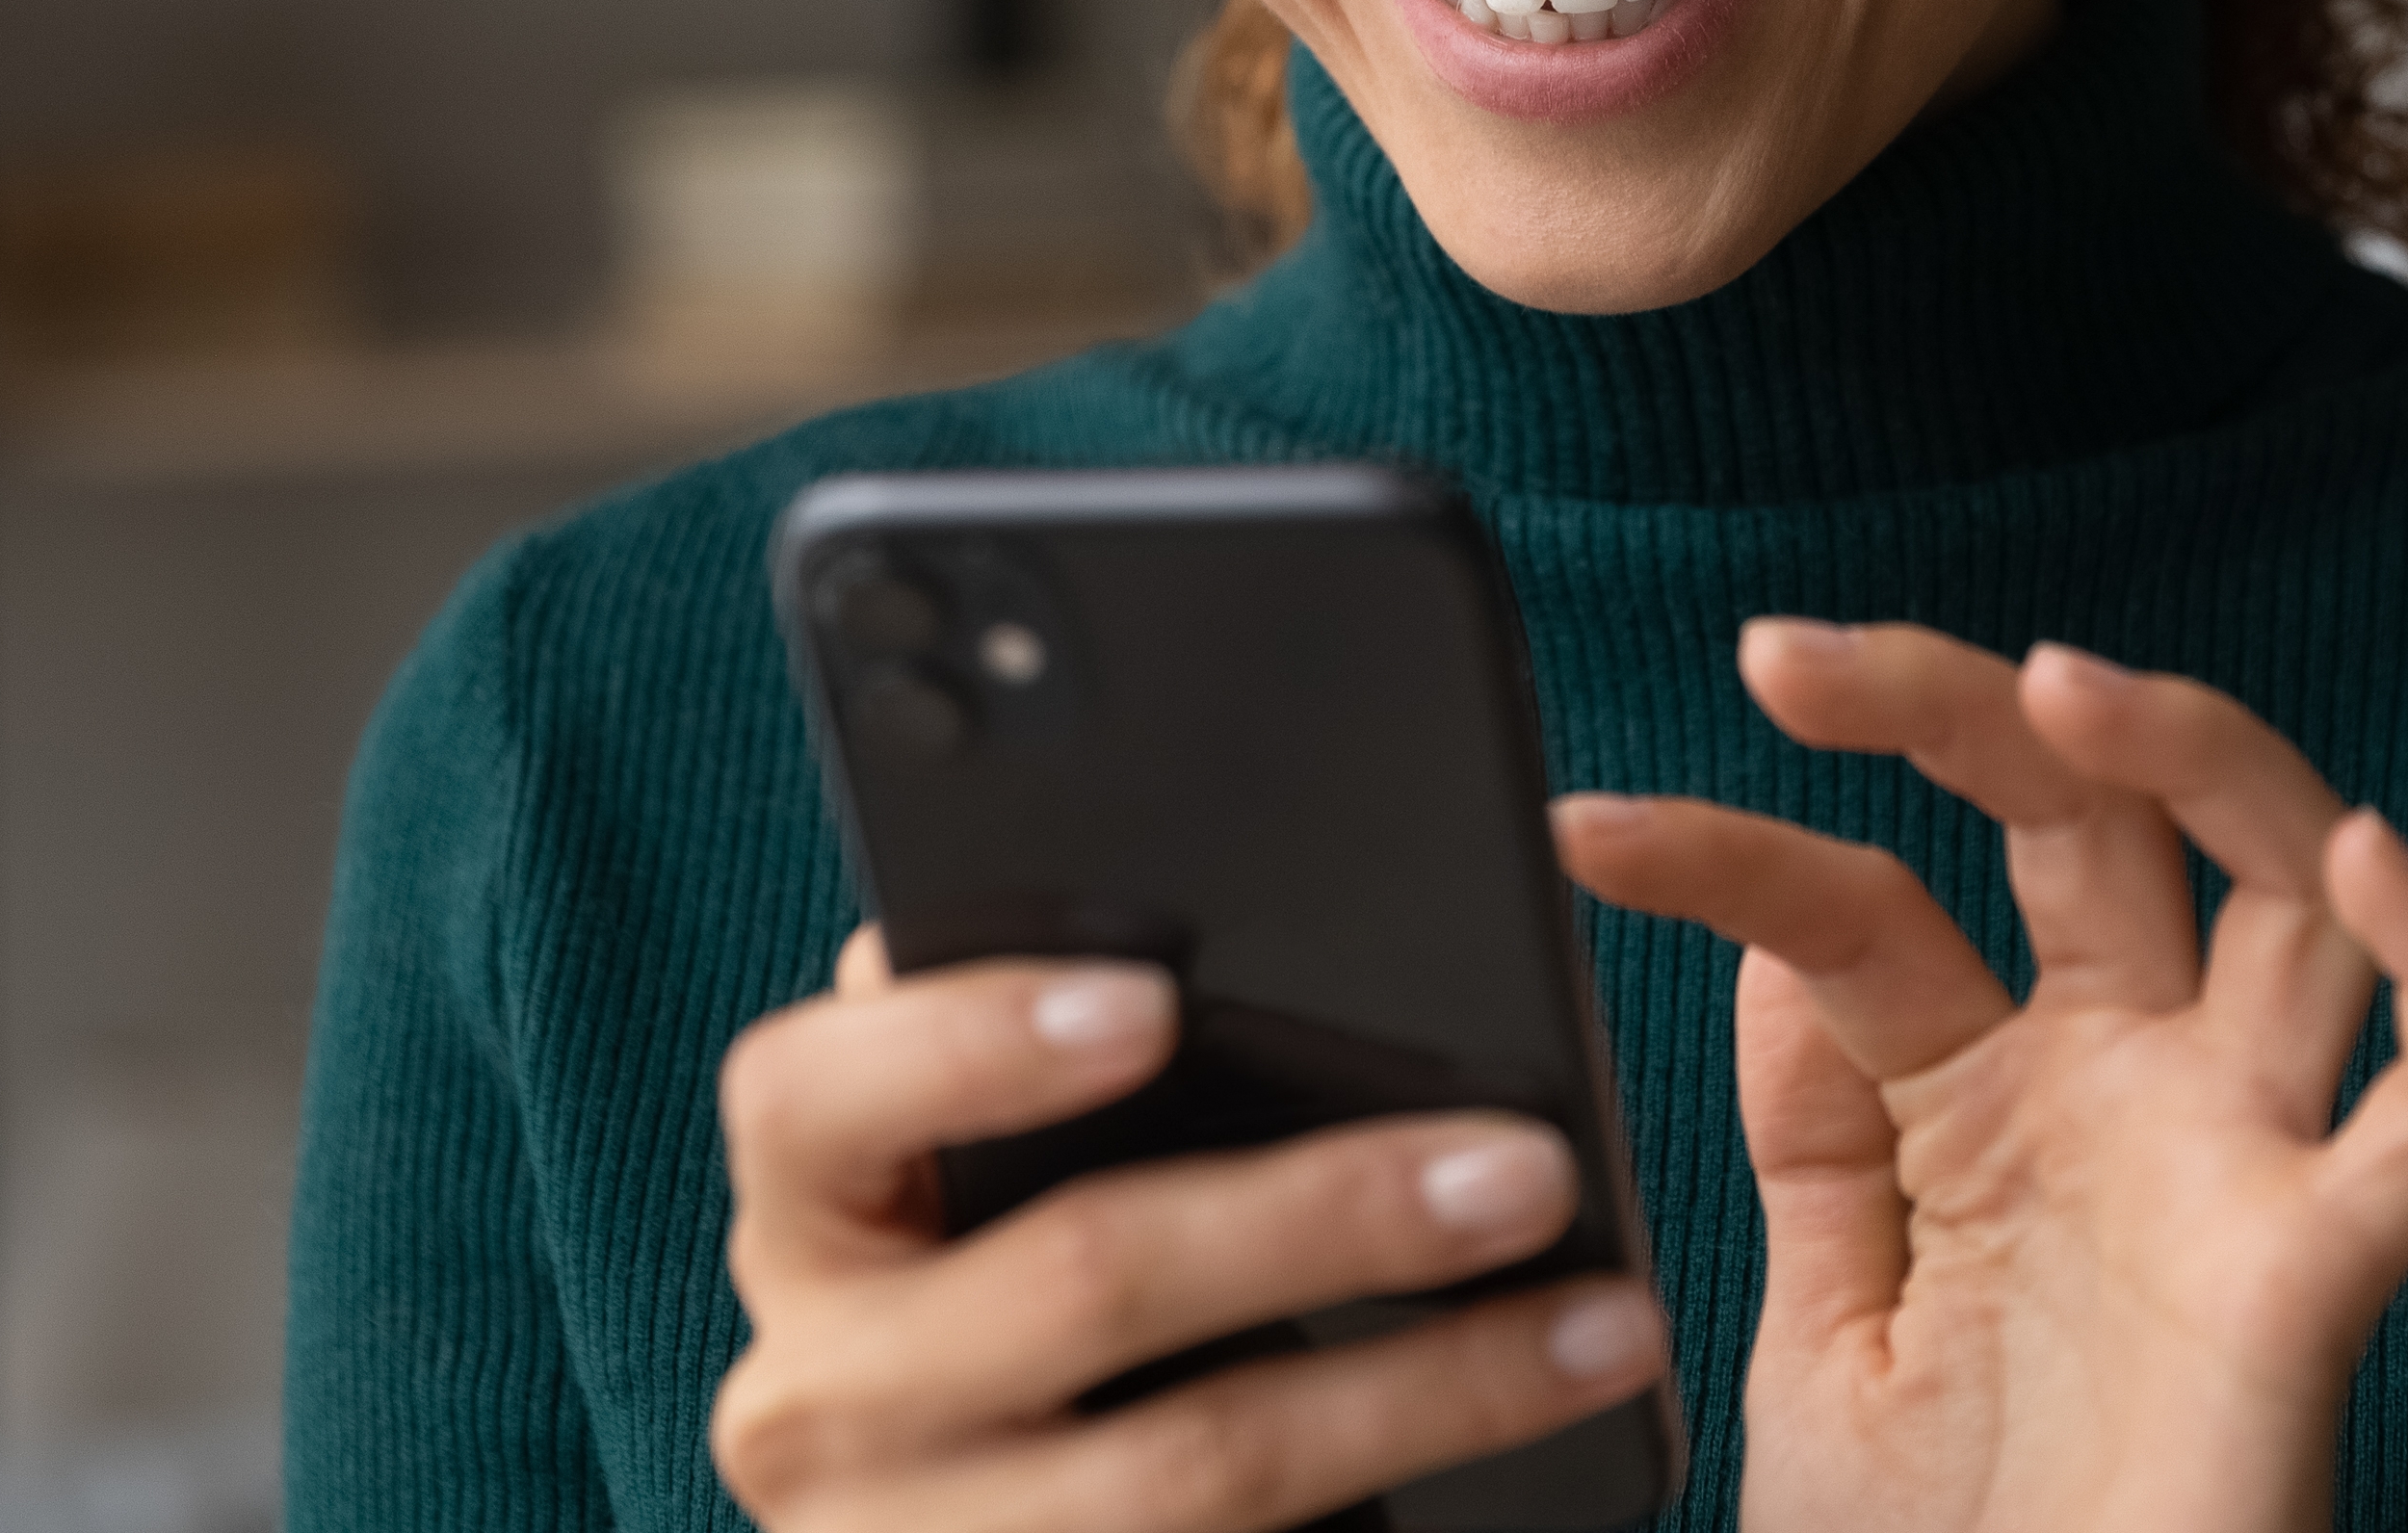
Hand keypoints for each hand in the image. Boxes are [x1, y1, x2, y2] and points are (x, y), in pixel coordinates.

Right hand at [709, 926, 1670, 1532]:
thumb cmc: (1004, 1302)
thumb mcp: (976, 1188)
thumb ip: (1038, 1063)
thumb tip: (1192, 932)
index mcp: (805, 1219)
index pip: (809, 1096)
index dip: (969, 1041)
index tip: (1153, 998)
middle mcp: (820, 1396)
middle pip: (1080, 1281)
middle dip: (1326, 1216)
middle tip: (1523, 1169)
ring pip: (1197, 1464)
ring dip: (1430, 1388)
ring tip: (1602, 1321)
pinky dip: (1408, 1494)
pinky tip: (1534, 1438)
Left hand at [1555, 623, 2407, 1532]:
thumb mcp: (1823, 1339)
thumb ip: (1815, 1143)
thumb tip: (1781, 936)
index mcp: (1990, 1101)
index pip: (1869, 909)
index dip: (1728, 854)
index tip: (1588, 836)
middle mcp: (2126, 1094)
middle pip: (2092, 821)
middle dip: (1957, 704)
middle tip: (1794, 658)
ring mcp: (2231, 1164)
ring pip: (2289, 887)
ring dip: (2202, 752)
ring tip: (2067, 682)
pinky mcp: (2318, 1271)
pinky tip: (2376, 861)